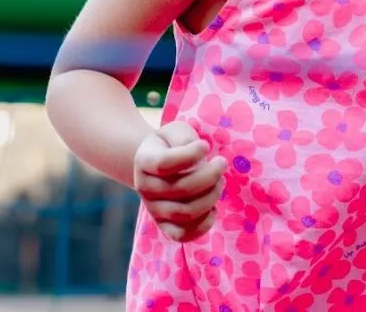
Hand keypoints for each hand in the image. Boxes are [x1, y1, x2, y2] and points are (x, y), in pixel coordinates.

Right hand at [133, 121, 226, 241]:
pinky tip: (213, 208)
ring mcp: (153, 209)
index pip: (165, 163)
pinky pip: (183, 235)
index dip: (190, 155)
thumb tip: (198, 153)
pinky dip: (204, 224)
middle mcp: (144, 187)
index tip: (206, 146)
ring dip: (212, 196)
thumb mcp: (176, 131)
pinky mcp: (164, 226)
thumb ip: (184, 138)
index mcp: (144, 160)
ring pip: (187, 212)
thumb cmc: (171, 144)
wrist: (158, 164)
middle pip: (181, 189)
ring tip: (220, 182)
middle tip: (221, 163)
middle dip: (211, 175)